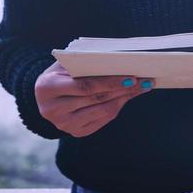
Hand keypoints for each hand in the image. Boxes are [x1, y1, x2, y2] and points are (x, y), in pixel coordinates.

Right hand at [35, 60, 149, 136]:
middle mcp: (52, 109)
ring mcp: (63, 124)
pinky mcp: (76, 132)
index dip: (109, 82)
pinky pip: (104, 119)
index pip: (84, 86)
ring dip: (125, 98)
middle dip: (123, 89)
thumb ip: (88, 63)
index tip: (131, 77)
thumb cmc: (62, 73)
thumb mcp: (68, 64)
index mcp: (47, 88)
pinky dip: (119, 106)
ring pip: (103, 110)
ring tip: (142, 87)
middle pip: (96, 99)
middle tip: (144, 81)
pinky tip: (128, 96)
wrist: (47, 94)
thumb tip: (122, 61)